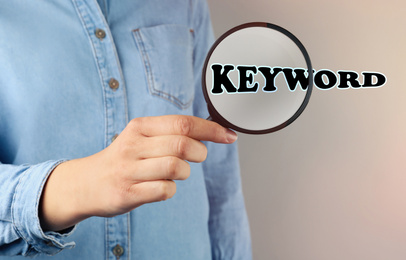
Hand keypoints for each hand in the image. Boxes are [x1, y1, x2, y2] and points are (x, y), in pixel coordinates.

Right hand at [39, 115, 236, 230]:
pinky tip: (160, 187)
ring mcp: (129, 170)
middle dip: (200, 153)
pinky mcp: (127, 193)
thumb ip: (171, 133)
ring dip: (184, 173)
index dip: (211, 129)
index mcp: (140, 127)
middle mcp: (133, 146)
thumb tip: (210, 132)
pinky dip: (170, 190)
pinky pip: (165, 191)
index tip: (229, 136)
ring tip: (173, 173)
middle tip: (196, 157)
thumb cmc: (124, 159)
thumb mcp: (141, 138)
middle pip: (183, 145)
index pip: (183, 123)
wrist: (86, 183)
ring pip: (176, 168)